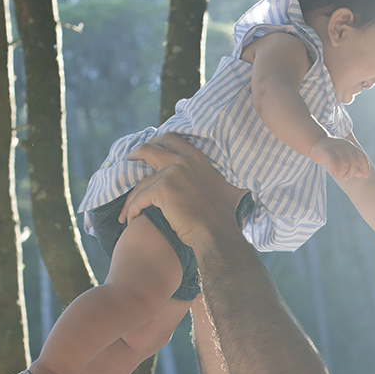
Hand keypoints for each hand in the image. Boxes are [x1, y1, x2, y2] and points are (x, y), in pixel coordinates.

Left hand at [123, 134, 247, 251]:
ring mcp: (172, 173)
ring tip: (126, 208)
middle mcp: (184, 161)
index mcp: (198, 158)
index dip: (158, 142)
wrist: (216, 234)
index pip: (172, 139)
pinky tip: (130, 218)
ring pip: (142, 182)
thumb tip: (248, 187)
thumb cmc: (224, 218)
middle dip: (137, 153)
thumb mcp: (232, 192)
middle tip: (130, 160)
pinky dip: (132, 209)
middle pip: (151, 149)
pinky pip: (140, 197)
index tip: (149, 148)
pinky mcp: (162, 190)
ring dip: (132, 196)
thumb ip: (230, 184)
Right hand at [310, 136, 371, 179]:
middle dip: (351, 173)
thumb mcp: (343, 158)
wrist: (314, 143)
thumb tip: (362, 174)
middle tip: (345, 178)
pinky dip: (336, 170)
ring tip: (338, 175)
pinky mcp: (327, 150)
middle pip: (354, 162)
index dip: (366, 167)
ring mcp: (337, 147)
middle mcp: (346, 145)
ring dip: (343, 172)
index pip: (362, 157)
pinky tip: (334, 175)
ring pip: (345, 163)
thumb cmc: (330, 153)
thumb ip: (352, 164)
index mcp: (351, 147)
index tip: (365, 176)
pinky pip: (335, 162)